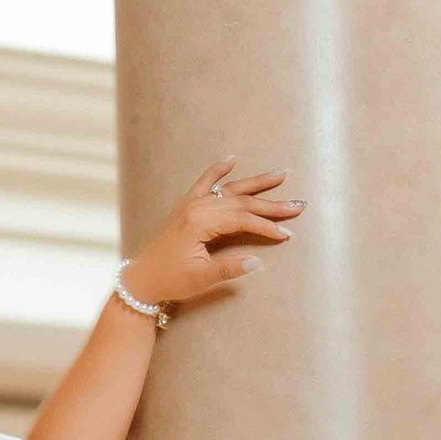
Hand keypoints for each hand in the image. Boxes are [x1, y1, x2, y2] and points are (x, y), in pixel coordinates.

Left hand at [128, 161, 301, 309]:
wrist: (142, 278)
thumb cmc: (170, 280)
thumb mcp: (201, 279)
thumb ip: (229, 269)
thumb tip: (257, 262)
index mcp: (200, 222)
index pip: (242, 220)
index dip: (266, 227)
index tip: (287, 234)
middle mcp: (196, 207)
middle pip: (241, 202)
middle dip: (271, 204)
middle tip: (298, 205)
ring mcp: (191, 204)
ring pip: (229, 190)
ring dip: (256, 183)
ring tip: (281, 174)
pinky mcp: (186, 207)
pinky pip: (204, 182)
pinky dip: (217, 170)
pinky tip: (231, 159)